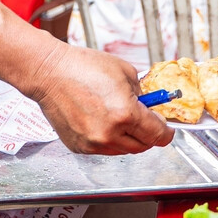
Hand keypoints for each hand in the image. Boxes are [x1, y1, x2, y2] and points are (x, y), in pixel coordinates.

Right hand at [19, 41, 171, 153]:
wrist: (50, 73)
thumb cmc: (83, 67)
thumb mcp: (125, 72)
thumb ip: (141, 94)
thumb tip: (149, 107)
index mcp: (125, 114)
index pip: (158, 135)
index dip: (166, 132)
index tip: (167, 129)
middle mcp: (110, 134)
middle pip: (143, 146)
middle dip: (148, 134)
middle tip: (145, 120)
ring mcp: (93, 143)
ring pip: (123, 150)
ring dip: (128, 138)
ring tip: (118, 117)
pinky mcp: (80, 147)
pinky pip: (103, 149)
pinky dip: (108, 139)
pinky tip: (101, 120)